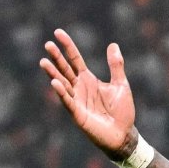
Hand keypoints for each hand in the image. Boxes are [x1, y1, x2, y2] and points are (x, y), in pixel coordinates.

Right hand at [41, 30, 134, 155]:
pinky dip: (61, 93)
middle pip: (65, 69)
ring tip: (43, 62)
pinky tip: (55, 83)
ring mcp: (77, 101)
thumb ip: (116, 65)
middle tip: (47, 44)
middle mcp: (79, 88)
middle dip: (56, 57)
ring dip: (53, 73)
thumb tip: (113, 44)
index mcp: (88, 79)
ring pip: (62, 84)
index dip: (67, 46)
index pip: (74, 59)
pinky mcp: (78, 114)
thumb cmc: (122, 111)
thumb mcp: (121, 84)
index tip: (57, 33)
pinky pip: (68, 102)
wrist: (124, 134)